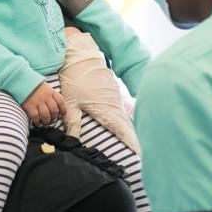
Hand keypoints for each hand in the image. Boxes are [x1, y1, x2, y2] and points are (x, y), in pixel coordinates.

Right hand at [21, 82, 66, 125]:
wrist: (22, 80)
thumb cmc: (35, 85)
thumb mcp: (46, 87)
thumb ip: (51, 95)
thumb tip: (57, 106)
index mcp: (51, 92)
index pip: (60, 102)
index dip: (63, 110)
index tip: (62, 114)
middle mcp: (46, 97)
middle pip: (54, 110)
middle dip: (54, 117)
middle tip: (52, 120)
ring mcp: (38, 102)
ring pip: (46, 115)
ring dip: (47, 121)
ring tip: (45, 123)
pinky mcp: (30, 106)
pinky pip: (36, 117)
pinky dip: (37, 122)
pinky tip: (38, 123)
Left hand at [58, 27, 140, 153]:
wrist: (80, 56)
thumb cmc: (75, 79)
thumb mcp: (71, 103)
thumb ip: (73, 123)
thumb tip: (73, 141)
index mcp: (106, 109)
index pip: (123, 131)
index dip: (133, 143)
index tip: (141, 155)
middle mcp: (115, 104)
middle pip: (128, 127)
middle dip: (134, 141)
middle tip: (141, 156)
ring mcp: (115, 97)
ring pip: (125, 118)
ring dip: (129, 131)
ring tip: (135, 146)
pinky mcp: (113, 92)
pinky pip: (120, 110)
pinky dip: (123, 120)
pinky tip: (123, 127)